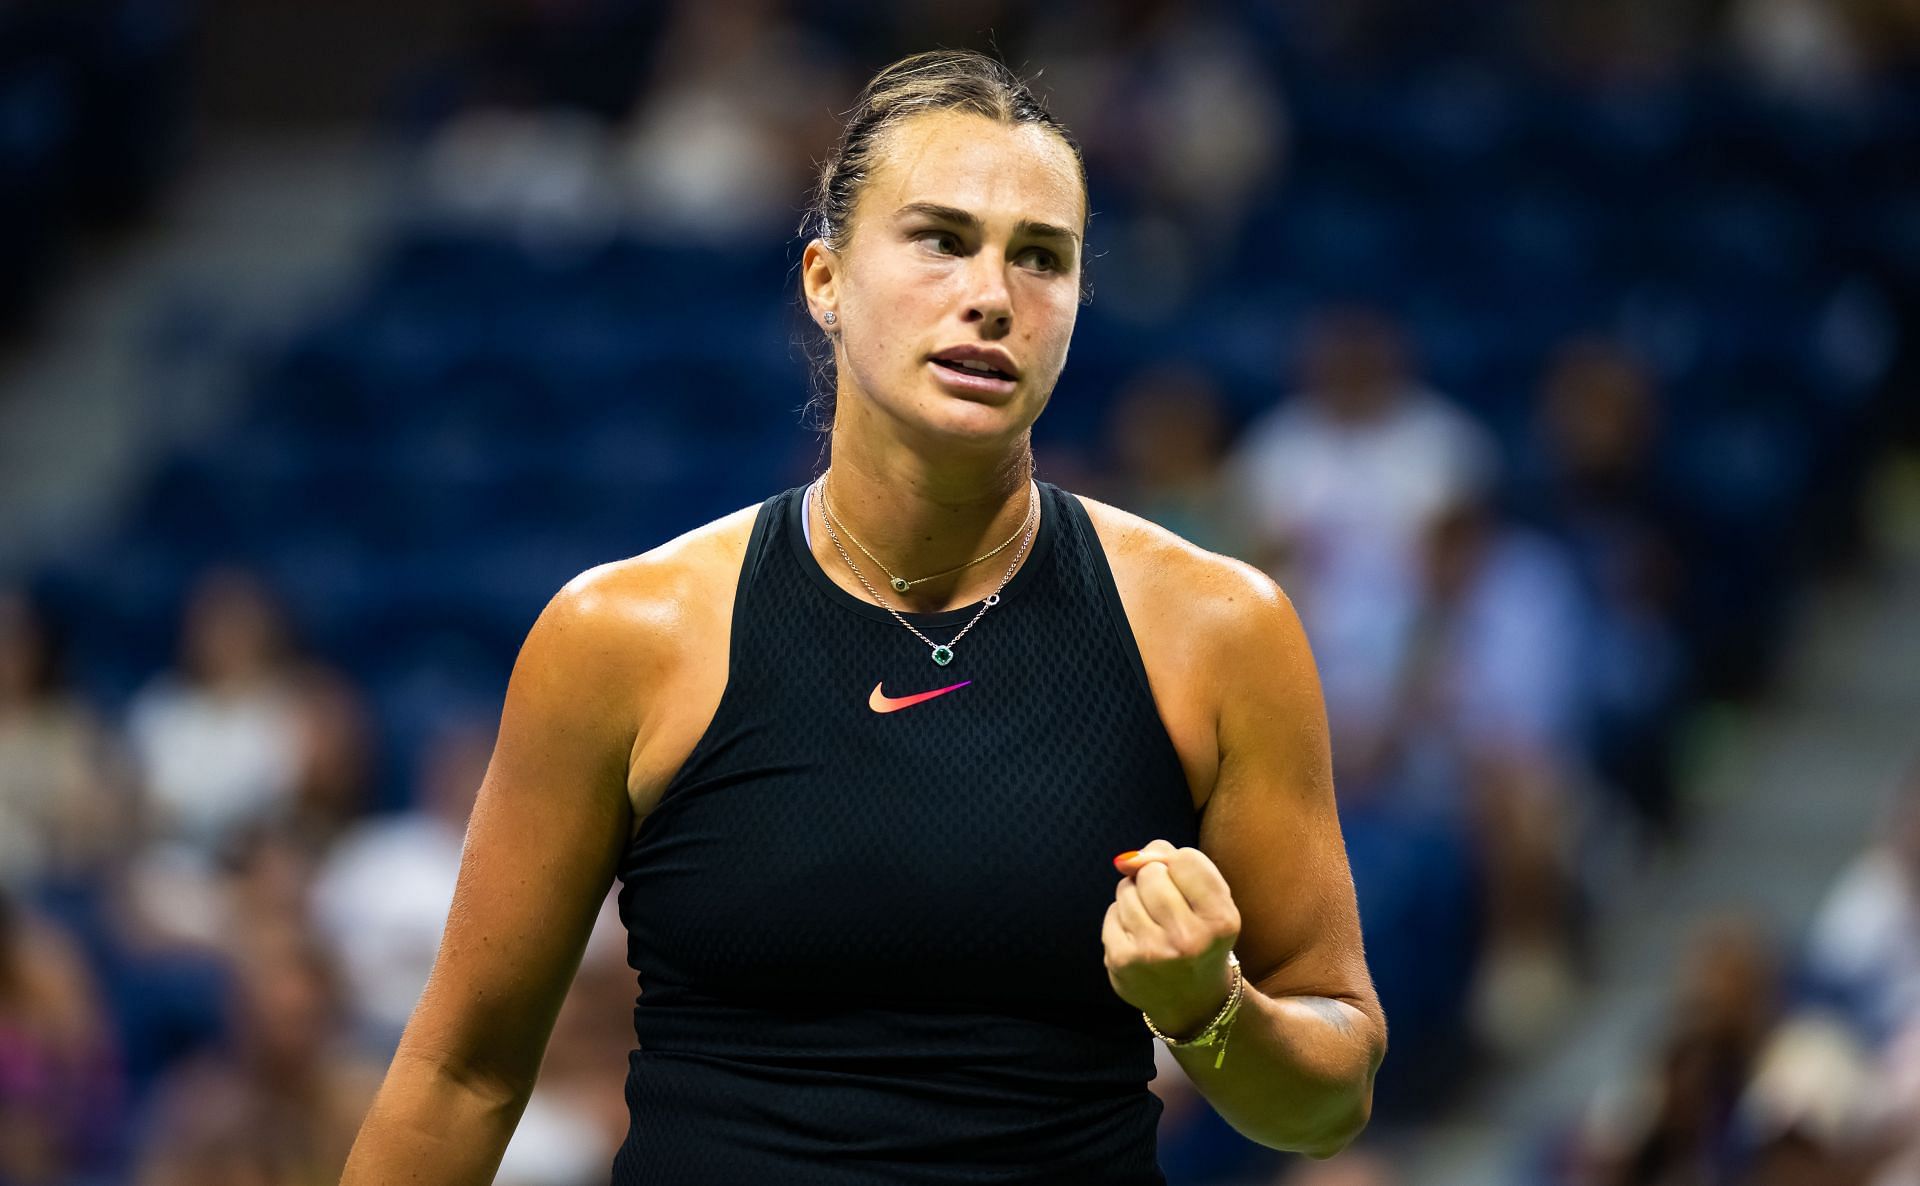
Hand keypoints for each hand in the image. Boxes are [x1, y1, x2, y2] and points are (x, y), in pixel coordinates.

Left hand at [1104, 839, 1242, 1037]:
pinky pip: (1111, 912)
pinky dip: (1121, 917)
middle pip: (1152, 872)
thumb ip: (1176, 862)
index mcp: (1221, 920)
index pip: (1185, 859)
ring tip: (1155, 922)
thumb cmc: (1202, 935)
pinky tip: (1139, 937)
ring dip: (1136, 896)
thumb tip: (1125, 860)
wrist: (1194, 1001)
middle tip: (1169, 907)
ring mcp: (1153, 952)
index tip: (1189, 888)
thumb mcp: (1211, 899)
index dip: (1181, 866)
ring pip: (1127, 888)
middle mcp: (1189, 939)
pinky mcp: (1122, 960)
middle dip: (1155, 879)